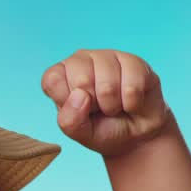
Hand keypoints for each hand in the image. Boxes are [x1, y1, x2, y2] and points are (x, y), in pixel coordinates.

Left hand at [41, 49, 176, 157]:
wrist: (137, 133)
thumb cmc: (104, 129)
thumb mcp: (80, 133)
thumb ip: (70, 120)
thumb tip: (79, 94)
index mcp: (60, 76)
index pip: (53, 79)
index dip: (66, 100)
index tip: (77, 109)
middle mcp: (80, 61)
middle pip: (81, 80)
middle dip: (94, 104)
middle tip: (99, 109)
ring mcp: (106, 57)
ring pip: (108, 84)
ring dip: (114, 105)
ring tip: (115, 106)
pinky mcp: (133, 60)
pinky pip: (132, 86)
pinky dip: (132, 103)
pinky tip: (130, 101)